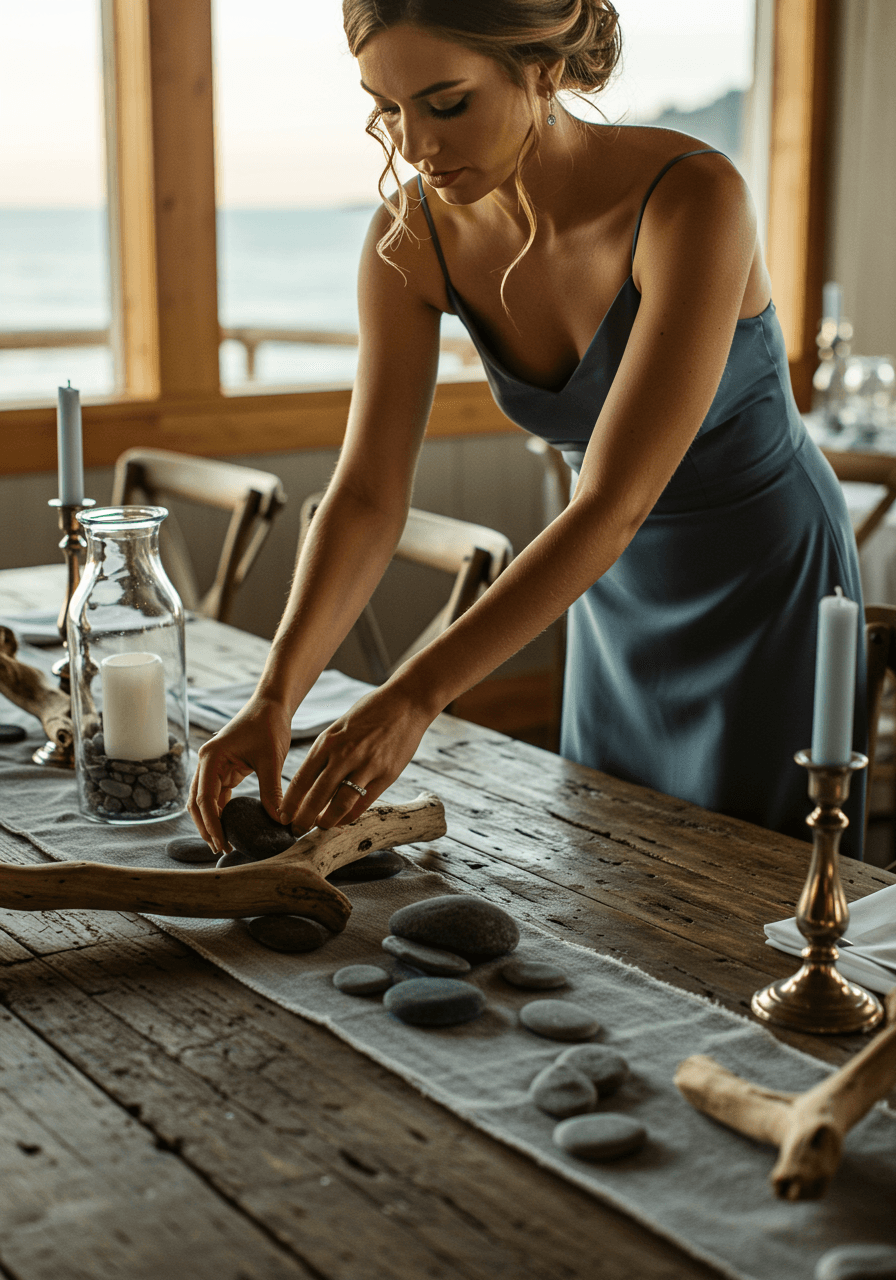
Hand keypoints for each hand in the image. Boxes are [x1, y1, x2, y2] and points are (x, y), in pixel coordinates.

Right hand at [188, 693, 292, 851]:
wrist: (271, 705)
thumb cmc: (269, 725)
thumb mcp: (272, 758)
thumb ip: (272, 790)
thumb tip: (279, 820)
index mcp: (211, 757)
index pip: (205, 798)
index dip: (212, 824)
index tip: (222, 843)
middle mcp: (207, 762)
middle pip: (197, 802)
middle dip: (206, 827)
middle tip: (221, 849)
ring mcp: (214, 766)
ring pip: (205, 800)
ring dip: (212, 821)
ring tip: (223, 843)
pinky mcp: (225, 769)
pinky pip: (217, 795)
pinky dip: (221, 811)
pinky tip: (230, 827)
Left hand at [280, 683, 433, 830]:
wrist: (405, 703)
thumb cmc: (370, 712)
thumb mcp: (339, 726)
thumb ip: (326, 751)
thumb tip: (311, 779)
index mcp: (328, 742)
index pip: (301, 780)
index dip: (290, 803)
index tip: (283, 816)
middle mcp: (344, 756)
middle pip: (317, 797)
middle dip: (303, 819)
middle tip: (296, 830)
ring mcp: (366, 766)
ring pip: (340, 804)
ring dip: (327, 821)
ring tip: (320, 828)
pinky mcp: (386, 775)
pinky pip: (364, 803)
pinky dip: (351, 815)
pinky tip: (343, 820)